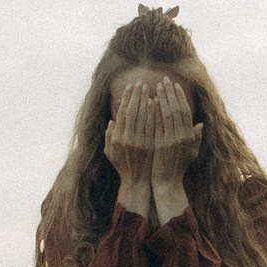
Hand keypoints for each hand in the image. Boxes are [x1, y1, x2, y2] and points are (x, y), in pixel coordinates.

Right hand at [104, 79, 155, 215]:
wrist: (137, 183)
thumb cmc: (123, 167)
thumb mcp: (110, 153)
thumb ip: (109, 136)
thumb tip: (112, 121)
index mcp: (117, 138)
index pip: (123, 112)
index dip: (128, 98)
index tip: (132, 86)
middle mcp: (127, 139)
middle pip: (133, 111)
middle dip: (137, 96)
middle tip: (141, 82)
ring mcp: (140, 143)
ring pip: (143, 117)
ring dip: (146, 101)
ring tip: (150, 88)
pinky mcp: (150, 146)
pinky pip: (152, 126)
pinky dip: (154, 114)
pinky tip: (156, 103)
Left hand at [150, 77, 202, 223]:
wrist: (167, 184)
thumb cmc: (178, 169)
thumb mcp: (191, 153)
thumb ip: (195, 138)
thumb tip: (200, 124)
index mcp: (190, 137)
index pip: (185, 111)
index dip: (180, 97)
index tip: (174, 85)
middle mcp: (182, 137)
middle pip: (177, 109)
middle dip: (170, 93)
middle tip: (164, 80)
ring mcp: (171, 141)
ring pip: (167, 114)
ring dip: (162, 98)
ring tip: (156, 86)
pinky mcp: (160, 145)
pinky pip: (157, 124)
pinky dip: (154, 112)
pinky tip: (150, 101)